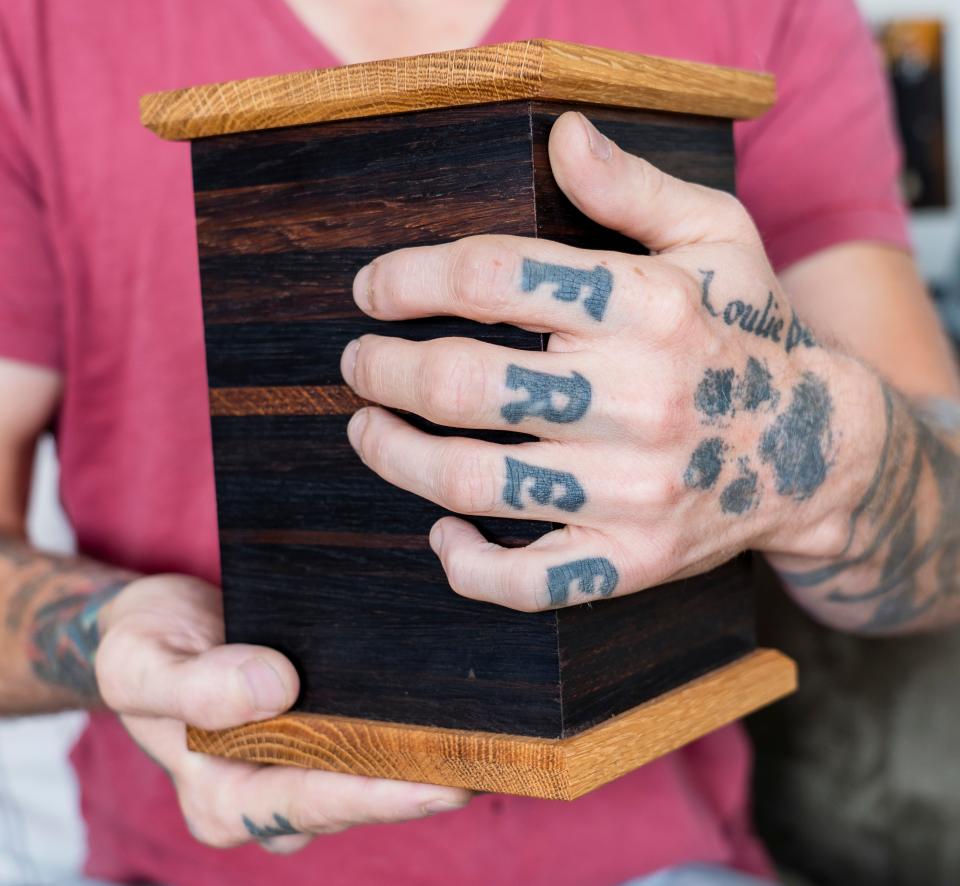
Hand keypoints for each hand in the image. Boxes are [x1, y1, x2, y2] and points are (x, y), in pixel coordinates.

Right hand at [95, 575, 471, 852]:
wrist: (154, 627)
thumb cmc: (142, 646)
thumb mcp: (141, 663)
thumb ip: (193, 686)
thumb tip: (272, 689)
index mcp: (224, 799)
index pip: (314, 802)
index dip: (383, 795)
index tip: (446, 780)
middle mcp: (269, 796)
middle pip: (361, 795)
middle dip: (429, 781)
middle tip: (500, 757)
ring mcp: (298, 768)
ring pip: (376, 771)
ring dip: (433, 757)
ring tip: (501, 736)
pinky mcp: (320, 736)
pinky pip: (372, 739)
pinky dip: (413, 728)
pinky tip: (461, 709)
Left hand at [339, 111, 881, 611]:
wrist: (816, 453)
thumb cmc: (745, 334)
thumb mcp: (715, 238)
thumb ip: (634, 189)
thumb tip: (563, 136)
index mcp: (649, 309)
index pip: (494, 276)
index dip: (410, 278)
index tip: (373, 289)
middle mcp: (640, 401)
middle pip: (463, 384)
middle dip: (383, 369)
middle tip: (357, 361)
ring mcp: (635, 493)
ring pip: (472, 481)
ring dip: (394, 455)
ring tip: (368, 428)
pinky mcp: (632, 562)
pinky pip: (525, 583)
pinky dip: (465, 563)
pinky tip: (442, 531)